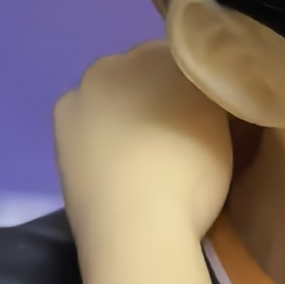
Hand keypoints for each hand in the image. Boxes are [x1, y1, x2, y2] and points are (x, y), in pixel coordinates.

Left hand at [54, 41, 233, 247]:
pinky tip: (109, 160)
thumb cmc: (191, 178)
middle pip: (140, 70)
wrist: (134, 227)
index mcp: (164, 56)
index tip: (200, 113)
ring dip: (121, 110)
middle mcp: (119, 60)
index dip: (191, 86)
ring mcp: (85, 88)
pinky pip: (86, 115)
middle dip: (153, 92)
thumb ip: (208, 100)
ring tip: (137, 153)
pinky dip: (95, 130)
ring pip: (110, 92)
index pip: (182, 57)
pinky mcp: (62, 118)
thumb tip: (198, 96)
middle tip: (170, 133)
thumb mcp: (223, 132)